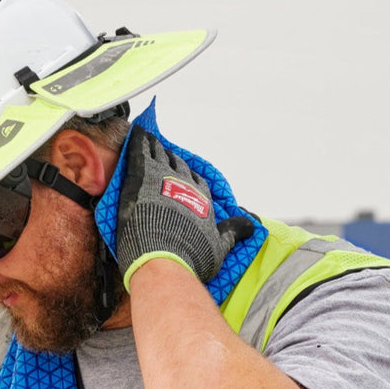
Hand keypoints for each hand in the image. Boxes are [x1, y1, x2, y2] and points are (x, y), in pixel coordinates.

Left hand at [116, 125, 253, 287]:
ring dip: (156, 147)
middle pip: (178, 166)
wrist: (164, 256)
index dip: (189, 178)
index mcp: (201, 199)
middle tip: (165, 153)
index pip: (196, 183)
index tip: (185, 174)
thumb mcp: (219, 245)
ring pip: (160, 155)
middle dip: (172, 160)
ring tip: (151, 140)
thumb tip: (252, 225)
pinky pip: (140, 151)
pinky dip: (139, 140)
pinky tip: (137, 132)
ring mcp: (162, 177)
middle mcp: (185, 184)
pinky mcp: (141, 175)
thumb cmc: (191, 255)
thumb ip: (233, 232)